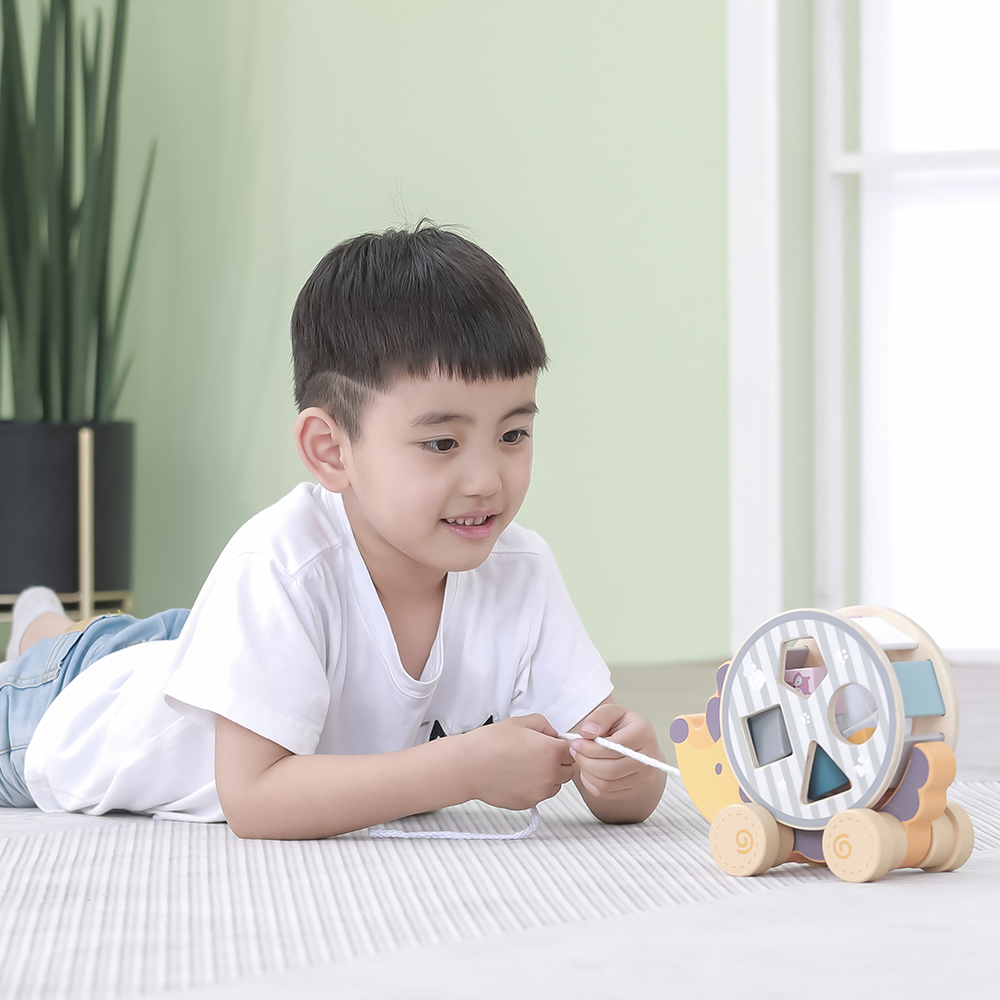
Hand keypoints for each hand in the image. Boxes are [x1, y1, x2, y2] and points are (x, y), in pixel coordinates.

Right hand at [461, 714, 575, 810]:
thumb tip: (553, 735)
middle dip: (559, 761)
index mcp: (551, 752)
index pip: (574, 751)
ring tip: (526, 765)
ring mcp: (540, 792)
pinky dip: (535, 787)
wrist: (469, 766)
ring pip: (556, 784)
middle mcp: (550, 775)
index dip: (564, 746)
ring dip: (549, 776)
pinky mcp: (529, 803)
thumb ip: (544, 725)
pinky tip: (518, 776)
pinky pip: (540, 794)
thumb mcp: (520, 722)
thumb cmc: (490, 743)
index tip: (554, 744)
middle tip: (540, 754)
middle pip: (569, 770)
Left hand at [570, 702, 664, 809]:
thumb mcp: (614, 712)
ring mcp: (643, 778)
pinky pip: (606, 793)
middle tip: (575, 751)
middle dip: (585, 761)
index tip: (576, 742)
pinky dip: (591, 783)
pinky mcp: (634, 790)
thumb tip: (588, 733)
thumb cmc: (625, 727)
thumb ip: (600, 717)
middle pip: (610, 770)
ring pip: (606, 784)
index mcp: (643, 734)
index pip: (613, 748)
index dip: (590, 747)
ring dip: (586, 772)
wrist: (639, 745)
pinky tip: (588, 770)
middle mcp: (647, 759)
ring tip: (581, 759)